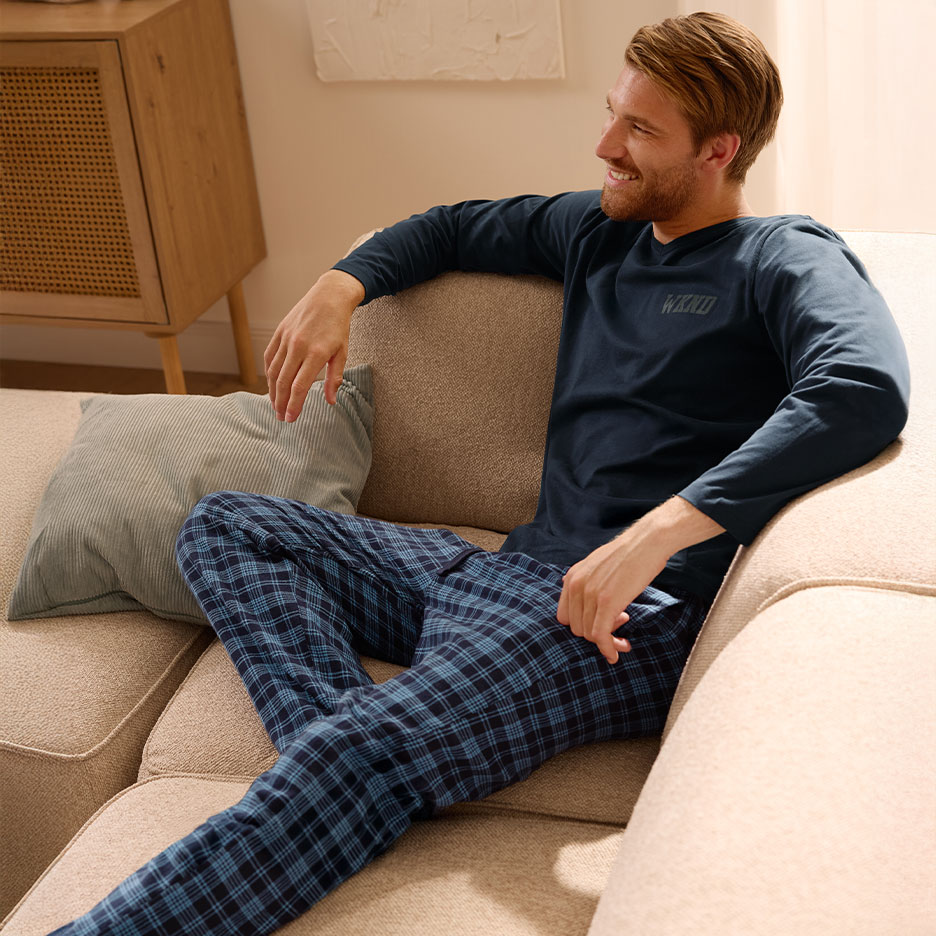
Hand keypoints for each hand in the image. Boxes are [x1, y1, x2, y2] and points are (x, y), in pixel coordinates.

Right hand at [264, 270, 364, 420]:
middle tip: (281, 418)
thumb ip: (335, 378)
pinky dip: (269, 373)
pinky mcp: (279, 332)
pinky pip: (269, 357)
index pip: (300, 386)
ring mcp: (286, 338)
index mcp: (316, 353)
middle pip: (284, 382)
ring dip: (273, 391)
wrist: (328, 297)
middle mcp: (298, 346)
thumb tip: (330, 401)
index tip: (291, 418)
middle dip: (281, 403)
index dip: (294, 405)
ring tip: (276, 405)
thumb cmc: (338, 326)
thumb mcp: (343, 352)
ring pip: (273, 371)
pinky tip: (272, 385)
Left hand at [557, 532, 668, 663]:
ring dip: (608, 642)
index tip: (601, 624)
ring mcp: (590, 594)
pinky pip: (600, 636)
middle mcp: (575, 585)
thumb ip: (584, 580)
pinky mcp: (607, 603)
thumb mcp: (597, 564)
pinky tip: (620, 649)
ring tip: (624, 638)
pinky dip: (609, 648)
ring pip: (589, 635)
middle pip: (576, 628)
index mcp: (571, 577)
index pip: (565, 616)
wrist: (648, 542)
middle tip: (618, 628)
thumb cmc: (629, 554)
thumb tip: (575, 593)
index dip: (583, 625)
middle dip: (597, 634)